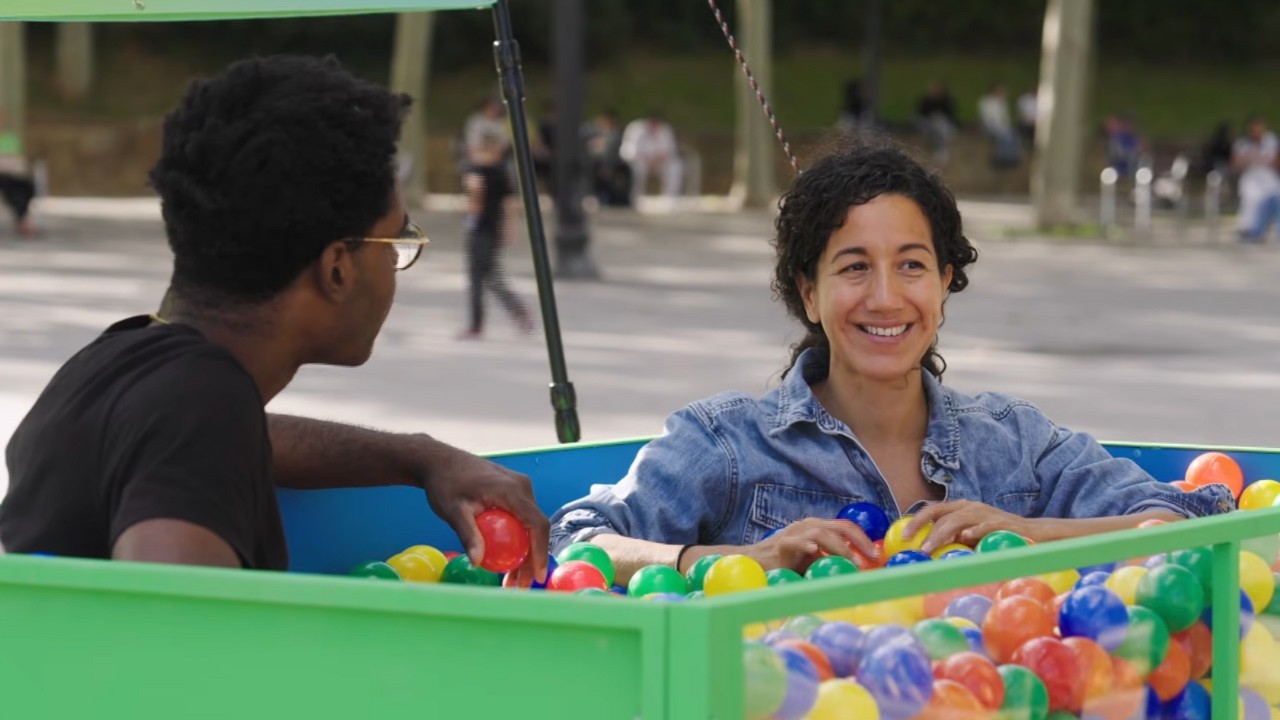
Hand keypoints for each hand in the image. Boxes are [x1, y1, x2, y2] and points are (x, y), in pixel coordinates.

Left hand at [416, 438, 549, 587]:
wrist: (439, 461)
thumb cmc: (444, 483)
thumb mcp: (454, 511)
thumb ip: (468, 535)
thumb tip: (476, 562)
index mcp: (511, 490)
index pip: (537, 524)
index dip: (540, 551)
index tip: (536, 576)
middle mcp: (522, 486)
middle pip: (537, 527)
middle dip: (532, 559)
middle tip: (518, 586)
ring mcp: (519, 487)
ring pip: (531, 524)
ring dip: (526, 551)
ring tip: (511, 579)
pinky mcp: (513, 490)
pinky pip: (523, 517)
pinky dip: (518, 538)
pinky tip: (506, 558)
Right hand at [746, 518, 877, 572]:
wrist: (756, 562)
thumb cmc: (787, 563)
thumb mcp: (814, 562)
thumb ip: (832, 562)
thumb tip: (859, 574)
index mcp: (818, 527)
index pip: (846, 527)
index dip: (863, 539)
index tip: (876, 556)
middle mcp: (808, 525)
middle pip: (840, 527)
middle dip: (859, 540)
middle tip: (871, 557)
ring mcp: (794, 533)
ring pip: (821, 533)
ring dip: (838, 548)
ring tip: (851, 560)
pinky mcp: (781, 544)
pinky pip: (794, 542)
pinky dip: (804, 545)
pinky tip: (813, 551)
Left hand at [906, 501, 1030, 554]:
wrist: (1033, 533)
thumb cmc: (996, 537)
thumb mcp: (970, 537)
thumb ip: (952, 540)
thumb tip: (926, 554)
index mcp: (961, 508)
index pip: (933, 510)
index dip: (917, 521)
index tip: (904, 537)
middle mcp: (970, 507)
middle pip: (941, 515)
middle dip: (925, 530)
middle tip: (915, 547)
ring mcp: (985, 513)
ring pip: (957, 520)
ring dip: (941, 535)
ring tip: (930, 549)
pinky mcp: (1000, 523)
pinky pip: (984, 525)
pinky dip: (974, 530)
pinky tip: (964, 538)